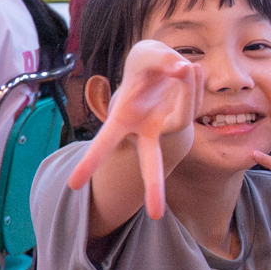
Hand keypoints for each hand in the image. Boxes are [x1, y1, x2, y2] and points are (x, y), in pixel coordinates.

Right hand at [66, 40, 201, 219]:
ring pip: (185, 113)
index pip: (106, 141)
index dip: (91, 160)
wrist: (164, 68)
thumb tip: (183, 69)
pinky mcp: (189, 119)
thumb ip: (162, 59)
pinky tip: (187, 73)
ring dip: (187, 87)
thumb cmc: (146, 63)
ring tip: (179, 65)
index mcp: (124, 119)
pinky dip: (195, 80)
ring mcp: (169, 127)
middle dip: (154, 187)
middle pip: (150, 162)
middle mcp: (146, 130)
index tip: (74, 185)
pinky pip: (197, 98)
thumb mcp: (148, 54)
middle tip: (156, 215)